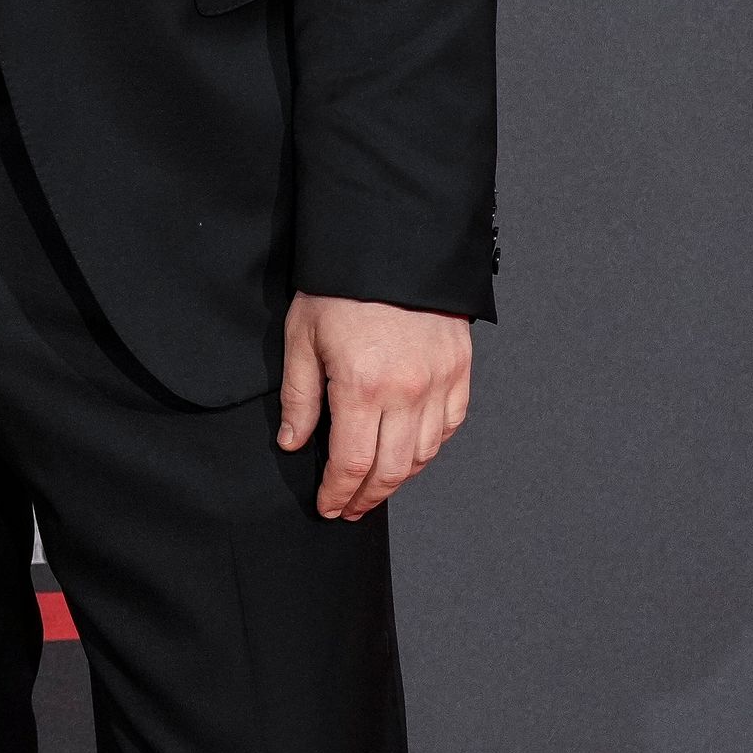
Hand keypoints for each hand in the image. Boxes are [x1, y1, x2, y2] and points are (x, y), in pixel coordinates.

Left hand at [275, 294, 470, 520]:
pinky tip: (410, 453)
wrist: (392, 244)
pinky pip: (449, 426)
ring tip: (374, 487)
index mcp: (363, 387)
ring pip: (424, 453)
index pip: (353, 464)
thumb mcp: (302, 337)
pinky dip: (429, 448)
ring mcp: (440, 383)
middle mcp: (408, 393)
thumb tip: (293, 443)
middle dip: (367, 497)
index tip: (328, 506)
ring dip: (398, 478)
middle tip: (349, 508)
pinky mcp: (459, 371)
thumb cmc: (341, 287)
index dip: (338, 493)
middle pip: (392, 470)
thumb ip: (299, 397)